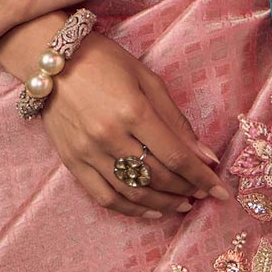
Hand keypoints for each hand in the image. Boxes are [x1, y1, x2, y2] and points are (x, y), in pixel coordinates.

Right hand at [31, 33, 235, 220]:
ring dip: (163, 204)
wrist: (51, 60)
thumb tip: (204, 156)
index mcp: (133, 111)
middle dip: (187, 189)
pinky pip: (104, 197)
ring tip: (183, 205)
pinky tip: (151, 211)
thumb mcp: (147, 80)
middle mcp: (110, 136)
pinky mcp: (72, 162)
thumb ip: (176, 120)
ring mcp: (88, 152)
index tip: (221, 190)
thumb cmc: (104, 62)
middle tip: (203, 193)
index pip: (176, 156)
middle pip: (157, 176)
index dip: (202, 177)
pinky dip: (131, 209)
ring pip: (133, 192)